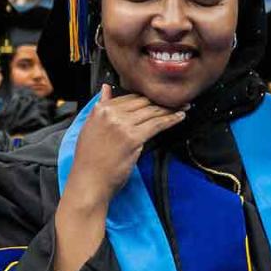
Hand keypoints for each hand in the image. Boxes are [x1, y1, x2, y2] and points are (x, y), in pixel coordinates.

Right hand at [64, 85, 184, 209]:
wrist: (89, 182)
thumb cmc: (90, 160)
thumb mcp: (90, 127)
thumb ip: (101, 106)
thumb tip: (106, 88)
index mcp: (100, 109)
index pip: (130, 97)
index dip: (147, 98)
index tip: (158, 98)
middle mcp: (110, 114)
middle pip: (143, 102)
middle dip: (160, 101)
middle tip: (175, 101)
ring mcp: (122, 125)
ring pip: (152, 111)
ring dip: (170, 108)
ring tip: (182, 107)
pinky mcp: (133, 138)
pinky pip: (157, 124)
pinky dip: (171, 119)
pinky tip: (180, 116)